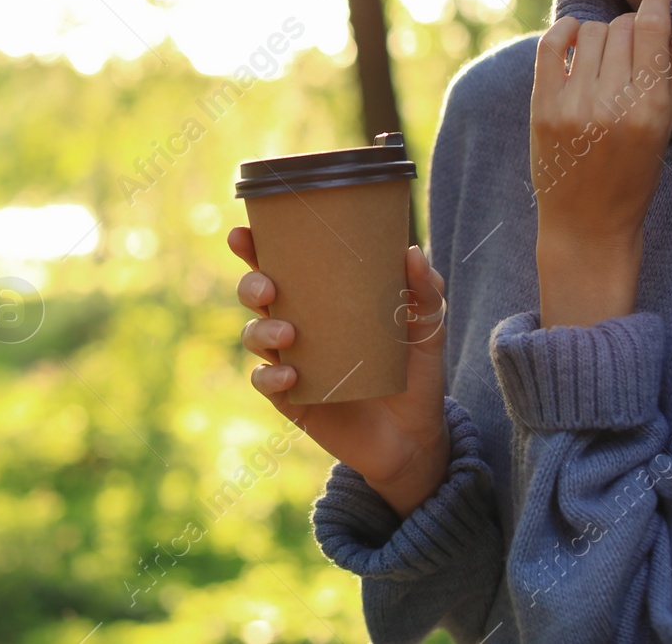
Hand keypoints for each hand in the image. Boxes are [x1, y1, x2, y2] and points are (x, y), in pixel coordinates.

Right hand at [229, 226, 450, 518]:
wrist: (416, 438)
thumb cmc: (416, 375)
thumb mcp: (429, 329)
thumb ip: (425, 291)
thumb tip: (412, 251)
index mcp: (324, 299)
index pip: (283, 265)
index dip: (256, 247)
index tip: (243, 232)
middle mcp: (300, 326)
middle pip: (256, 295)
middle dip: (250, 284)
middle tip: (268, 287)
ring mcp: (293, 362)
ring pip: (254, 336)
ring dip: (261, 330)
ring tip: (288, 334)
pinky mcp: (292, 399)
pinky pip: (265, 383)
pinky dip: (271, 377)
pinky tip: (291, 375)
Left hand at [529, 0, 671, 323]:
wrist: (587, 223)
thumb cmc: (636, 171)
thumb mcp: (668, 118)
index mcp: (651, 109)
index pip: (652, 24)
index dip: (657, 8)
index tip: (657, 15)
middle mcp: (611, 105)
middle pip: (621, 26)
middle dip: (630, 30)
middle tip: (631, 55)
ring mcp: (573, 107)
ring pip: (589, 31)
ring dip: (599, 35)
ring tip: (605, 61)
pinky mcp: (542, 109)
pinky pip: (551, 44)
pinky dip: (564, 32)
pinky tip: (575, 41)